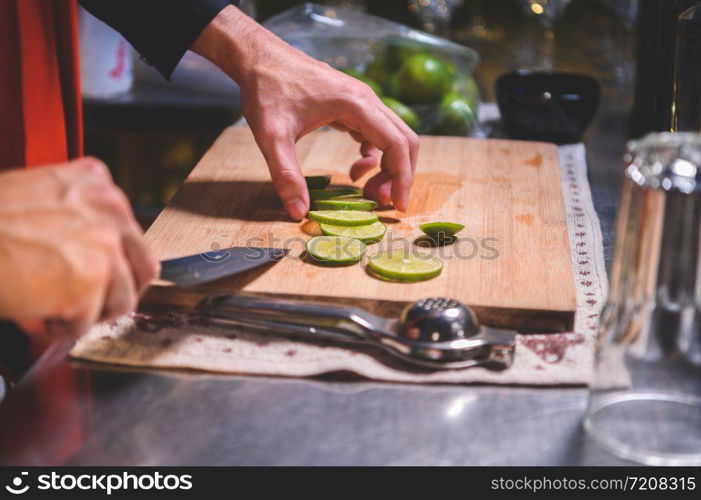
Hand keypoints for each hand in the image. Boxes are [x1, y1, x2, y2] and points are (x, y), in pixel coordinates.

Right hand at [0, 158, 158, 339]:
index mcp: (98, 182)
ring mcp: (104, 246)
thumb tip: (103, 255)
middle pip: (142, 269)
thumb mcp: (39, 197)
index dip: (111, 264)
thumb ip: (78, 217)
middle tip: (87, 305)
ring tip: (45, 304)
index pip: (129, 235)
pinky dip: (56, 328)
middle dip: (116, 294)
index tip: (91, 276)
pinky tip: (30, 311)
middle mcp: (110, 209)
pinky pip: (84, 324)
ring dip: (84, 313)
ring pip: (119, 302)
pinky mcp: (89, 282)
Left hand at [192, 5, 418, 219]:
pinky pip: (376, 133)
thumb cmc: (265, 90)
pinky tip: (355, 170)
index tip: (398, 206)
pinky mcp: (351, 105)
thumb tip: (299, 213)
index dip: (402, 178)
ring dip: (387, 167)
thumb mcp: (271, 137)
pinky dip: (373, 156)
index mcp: (356, 104)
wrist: (258, 57)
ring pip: (392, 137)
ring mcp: (361, 100)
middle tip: (379, 202)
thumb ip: (286, 175)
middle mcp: (366, 100)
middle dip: (398, 175)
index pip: (397, 144)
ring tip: (365, 191)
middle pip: (403, 140)